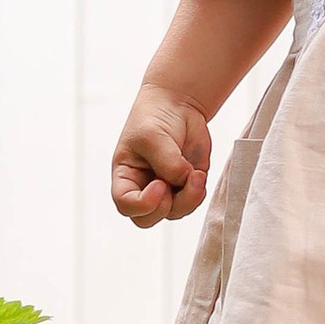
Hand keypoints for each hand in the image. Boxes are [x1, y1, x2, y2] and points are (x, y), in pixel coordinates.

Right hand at [112, 93, 213, 227]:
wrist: (177, 105)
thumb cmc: (154, 118)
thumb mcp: (153, 136)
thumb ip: (167, 163)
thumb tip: (184, 182)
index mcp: (126, 177)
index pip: (126, 205)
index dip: (143, 204)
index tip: (159, 184)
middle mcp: (143, 187)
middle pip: (149, 218)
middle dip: (166, 206)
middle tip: (173, 183)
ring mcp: (166, 189)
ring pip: (175, 212)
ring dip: (188, 199)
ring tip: (195, 174)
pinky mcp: (186, 185)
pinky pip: (193, 202)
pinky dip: (198, 192)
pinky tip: (198, 173)